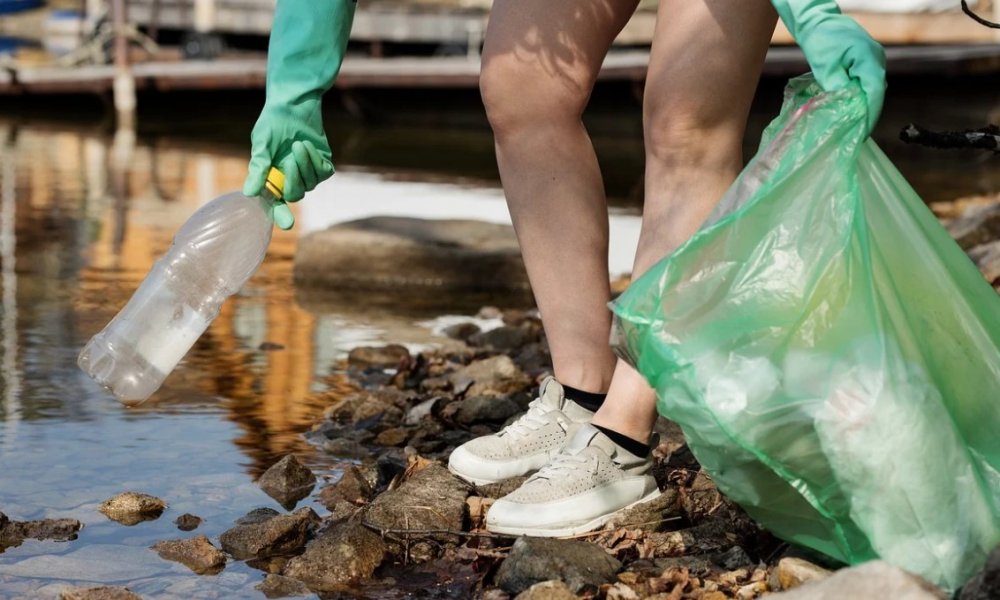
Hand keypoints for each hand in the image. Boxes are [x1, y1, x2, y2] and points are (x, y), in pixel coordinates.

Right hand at [244, 101, 333, 229]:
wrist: (292, 104)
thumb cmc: (272, 124)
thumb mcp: (262, 144)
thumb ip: (259, 167)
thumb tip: (250, 193)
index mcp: (272, 179)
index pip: (276, 203)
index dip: (281, 215)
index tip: (288, 224)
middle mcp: (291, 179)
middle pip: (296, 195)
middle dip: (294, 180)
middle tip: (289, 160)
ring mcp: (308, 173)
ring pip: (311, 183)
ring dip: (305, 164)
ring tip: (297, 144)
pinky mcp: (323, 164)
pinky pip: (324, 172)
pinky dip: (315, 160)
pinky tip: (307, 146)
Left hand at [772, 0, 885, 135]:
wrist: (819, 21)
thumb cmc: (820, 40)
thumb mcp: (824, 68)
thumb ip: (836, 88)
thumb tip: (845, 108)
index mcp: (869, 60)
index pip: (874, 93)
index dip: (870, 115)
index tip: (862, 133)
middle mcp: (877, 59)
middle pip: (876, 93)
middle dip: (867, 114)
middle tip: (856, 134)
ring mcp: (875, 59)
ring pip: (873, 88)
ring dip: (864, 105)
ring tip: (853, 125)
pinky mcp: (868, 61)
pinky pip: (868, 82)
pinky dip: (861, 95)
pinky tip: (851, 108)